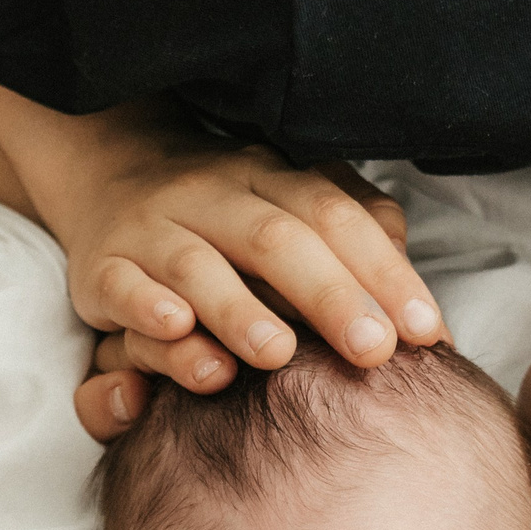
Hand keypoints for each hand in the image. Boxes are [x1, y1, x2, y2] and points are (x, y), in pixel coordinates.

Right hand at [62, 147, 447, 439]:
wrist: (109, 174)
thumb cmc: (227, 220)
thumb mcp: (291, 209)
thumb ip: (357, 239)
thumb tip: (420, 302)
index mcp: (270, 180)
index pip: (336, 217)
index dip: (384, 272)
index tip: (427, 333)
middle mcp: (213, 197)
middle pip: (276, 239)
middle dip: (330, 296)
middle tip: (374, 352)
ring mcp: (154, 231)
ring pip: (197, 266)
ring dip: (239, 311)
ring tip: (279, 356)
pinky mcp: (103, 268)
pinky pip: (123, 288)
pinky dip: (148, 310)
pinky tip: (177, 330)